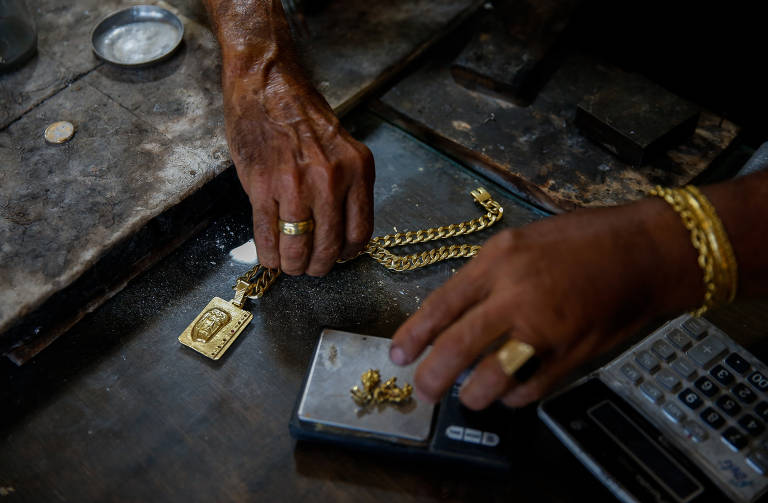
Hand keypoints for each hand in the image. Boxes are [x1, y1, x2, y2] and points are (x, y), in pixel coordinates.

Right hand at [222, 63, 373, 275]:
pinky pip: (268, 233)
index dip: (347, 253)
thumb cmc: (304, 117)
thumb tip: (338, 231)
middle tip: (311, 268)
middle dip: (318, 265)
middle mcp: (331, 180)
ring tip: (289, 265)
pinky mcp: (264, 186)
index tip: (338, 257)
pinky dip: (268, 253)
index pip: (360, 231)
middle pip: (329, 245)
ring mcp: (296, 185)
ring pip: (298, 245)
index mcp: (357, 170)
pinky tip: (269, 257)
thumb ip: (345, 188)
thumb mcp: (342, 150)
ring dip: (293, 264)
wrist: (268, 86)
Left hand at [389, 200, 701, 408]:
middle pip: (458, 347)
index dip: (415, 334)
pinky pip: (529, 391)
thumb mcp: (521, 240)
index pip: (442, 304)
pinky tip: (507, 391)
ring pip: (492, 379)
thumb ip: (485, 275)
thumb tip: (452, 314)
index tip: (399, 355)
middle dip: (433, 377)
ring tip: (468, 395)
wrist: (643, 253)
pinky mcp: (571, 356)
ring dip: (473, 395)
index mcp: (499, 260)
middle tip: (423, 390)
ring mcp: (546, 330)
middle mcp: (517, 296)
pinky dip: (512, 397)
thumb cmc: (581, 240)